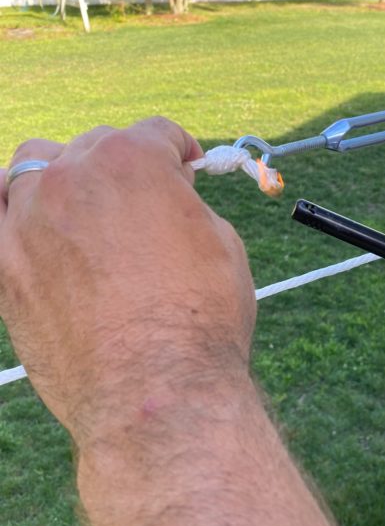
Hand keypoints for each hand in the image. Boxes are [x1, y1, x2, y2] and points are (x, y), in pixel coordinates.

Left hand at [0, 117, 255, 444]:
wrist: (156, 391)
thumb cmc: (200, 321)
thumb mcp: (222, 246)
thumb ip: (188, 208)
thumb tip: (174, 200)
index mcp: (134, 160)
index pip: (156, 134)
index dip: (178, 152)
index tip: (184, 171)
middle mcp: (73, 176)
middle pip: (95, 148)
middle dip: (125, 172)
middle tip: (145, 209)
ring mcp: (28, 218)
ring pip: (34, 168)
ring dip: (62, 178)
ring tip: (82, 212)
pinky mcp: (2, 265)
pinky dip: (6, 212)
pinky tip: (25, 224)